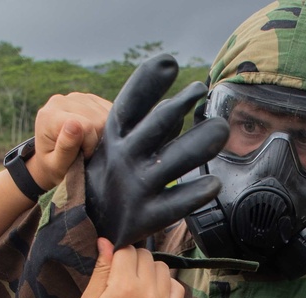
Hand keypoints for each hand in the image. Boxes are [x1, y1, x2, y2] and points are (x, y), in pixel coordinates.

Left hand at [29, 92, 112, 190]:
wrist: (49, 161)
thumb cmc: (53, 167)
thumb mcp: (57, 165)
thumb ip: (65, 147)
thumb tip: (74, 124)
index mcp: (49, 116)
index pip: (86, 126)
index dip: (89, 145)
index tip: (80, 156)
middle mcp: (60, 101)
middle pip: (97, 119)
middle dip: (96, 140)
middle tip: (83, 151)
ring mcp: (75, 96)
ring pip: (105, 114)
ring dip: (102, 133)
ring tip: (86, 144)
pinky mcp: (87, 97)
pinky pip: (108, 109)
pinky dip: (107, 125)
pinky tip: (94, 134)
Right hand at [74, 238, 182, 297]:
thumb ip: (100, 270)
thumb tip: (106, 242)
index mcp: (124, 286)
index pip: (126, 250)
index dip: (115, 254)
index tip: (109, 265)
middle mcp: (148, 292)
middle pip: (145, 256)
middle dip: (131, 260)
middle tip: (119, 278)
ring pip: (162, 267)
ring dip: (149, 270)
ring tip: (135, 286)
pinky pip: (177, 286)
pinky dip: (166, 284)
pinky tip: (151, 294)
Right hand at [84, 53, 229, 247]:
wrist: (86, 227)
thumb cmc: (109, 176)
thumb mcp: (116, 145)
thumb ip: (148, 121)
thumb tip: (178, 95)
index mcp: (114, 138)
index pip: (131, 103)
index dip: (148, 81)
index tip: (169, 62)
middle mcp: (124, 158)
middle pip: (156, 124)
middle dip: (180, 104)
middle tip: (201, 90)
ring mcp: (135, 188)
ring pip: (173, 161)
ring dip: (198, 143)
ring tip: (219, 130)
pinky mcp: (145, 217)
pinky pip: (175, 205)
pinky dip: (195, 194)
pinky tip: (213, 185)